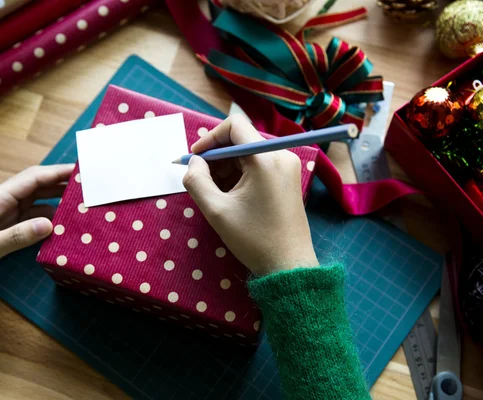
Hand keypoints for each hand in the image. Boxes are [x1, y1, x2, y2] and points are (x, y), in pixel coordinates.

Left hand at [0, 164, 73, 291]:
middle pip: (37, 187)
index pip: (32, 179)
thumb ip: (18, 236)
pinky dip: (49, 219)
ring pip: (37, 203)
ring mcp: (4, 216)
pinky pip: (32, 219)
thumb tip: (50, 225)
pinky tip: (63, 223)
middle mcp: (2, 203)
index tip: (80, 170)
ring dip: (58, 202)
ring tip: (82, 203)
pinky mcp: (5, 229)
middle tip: (88, 185)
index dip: (56, 172)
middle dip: (62, 184)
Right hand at [183, 115, 317, 275]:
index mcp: (265, 158)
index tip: (195, 159)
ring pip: (248, 153)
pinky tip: (230, 196)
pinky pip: (259, 165)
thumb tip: (194, 162)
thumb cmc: (254, 239)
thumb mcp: (216, 210)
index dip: (209, 138)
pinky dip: (240, 175)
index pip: (234, 126)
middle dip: (217, 157)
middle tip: (201, 180)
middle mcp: (281, 155)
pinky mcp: (288, 178)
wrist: (288, 265)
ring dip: (227, 167)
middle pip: (241, 140)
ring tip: (215, 193)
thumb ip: (196, 181)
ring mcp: (287, 166)